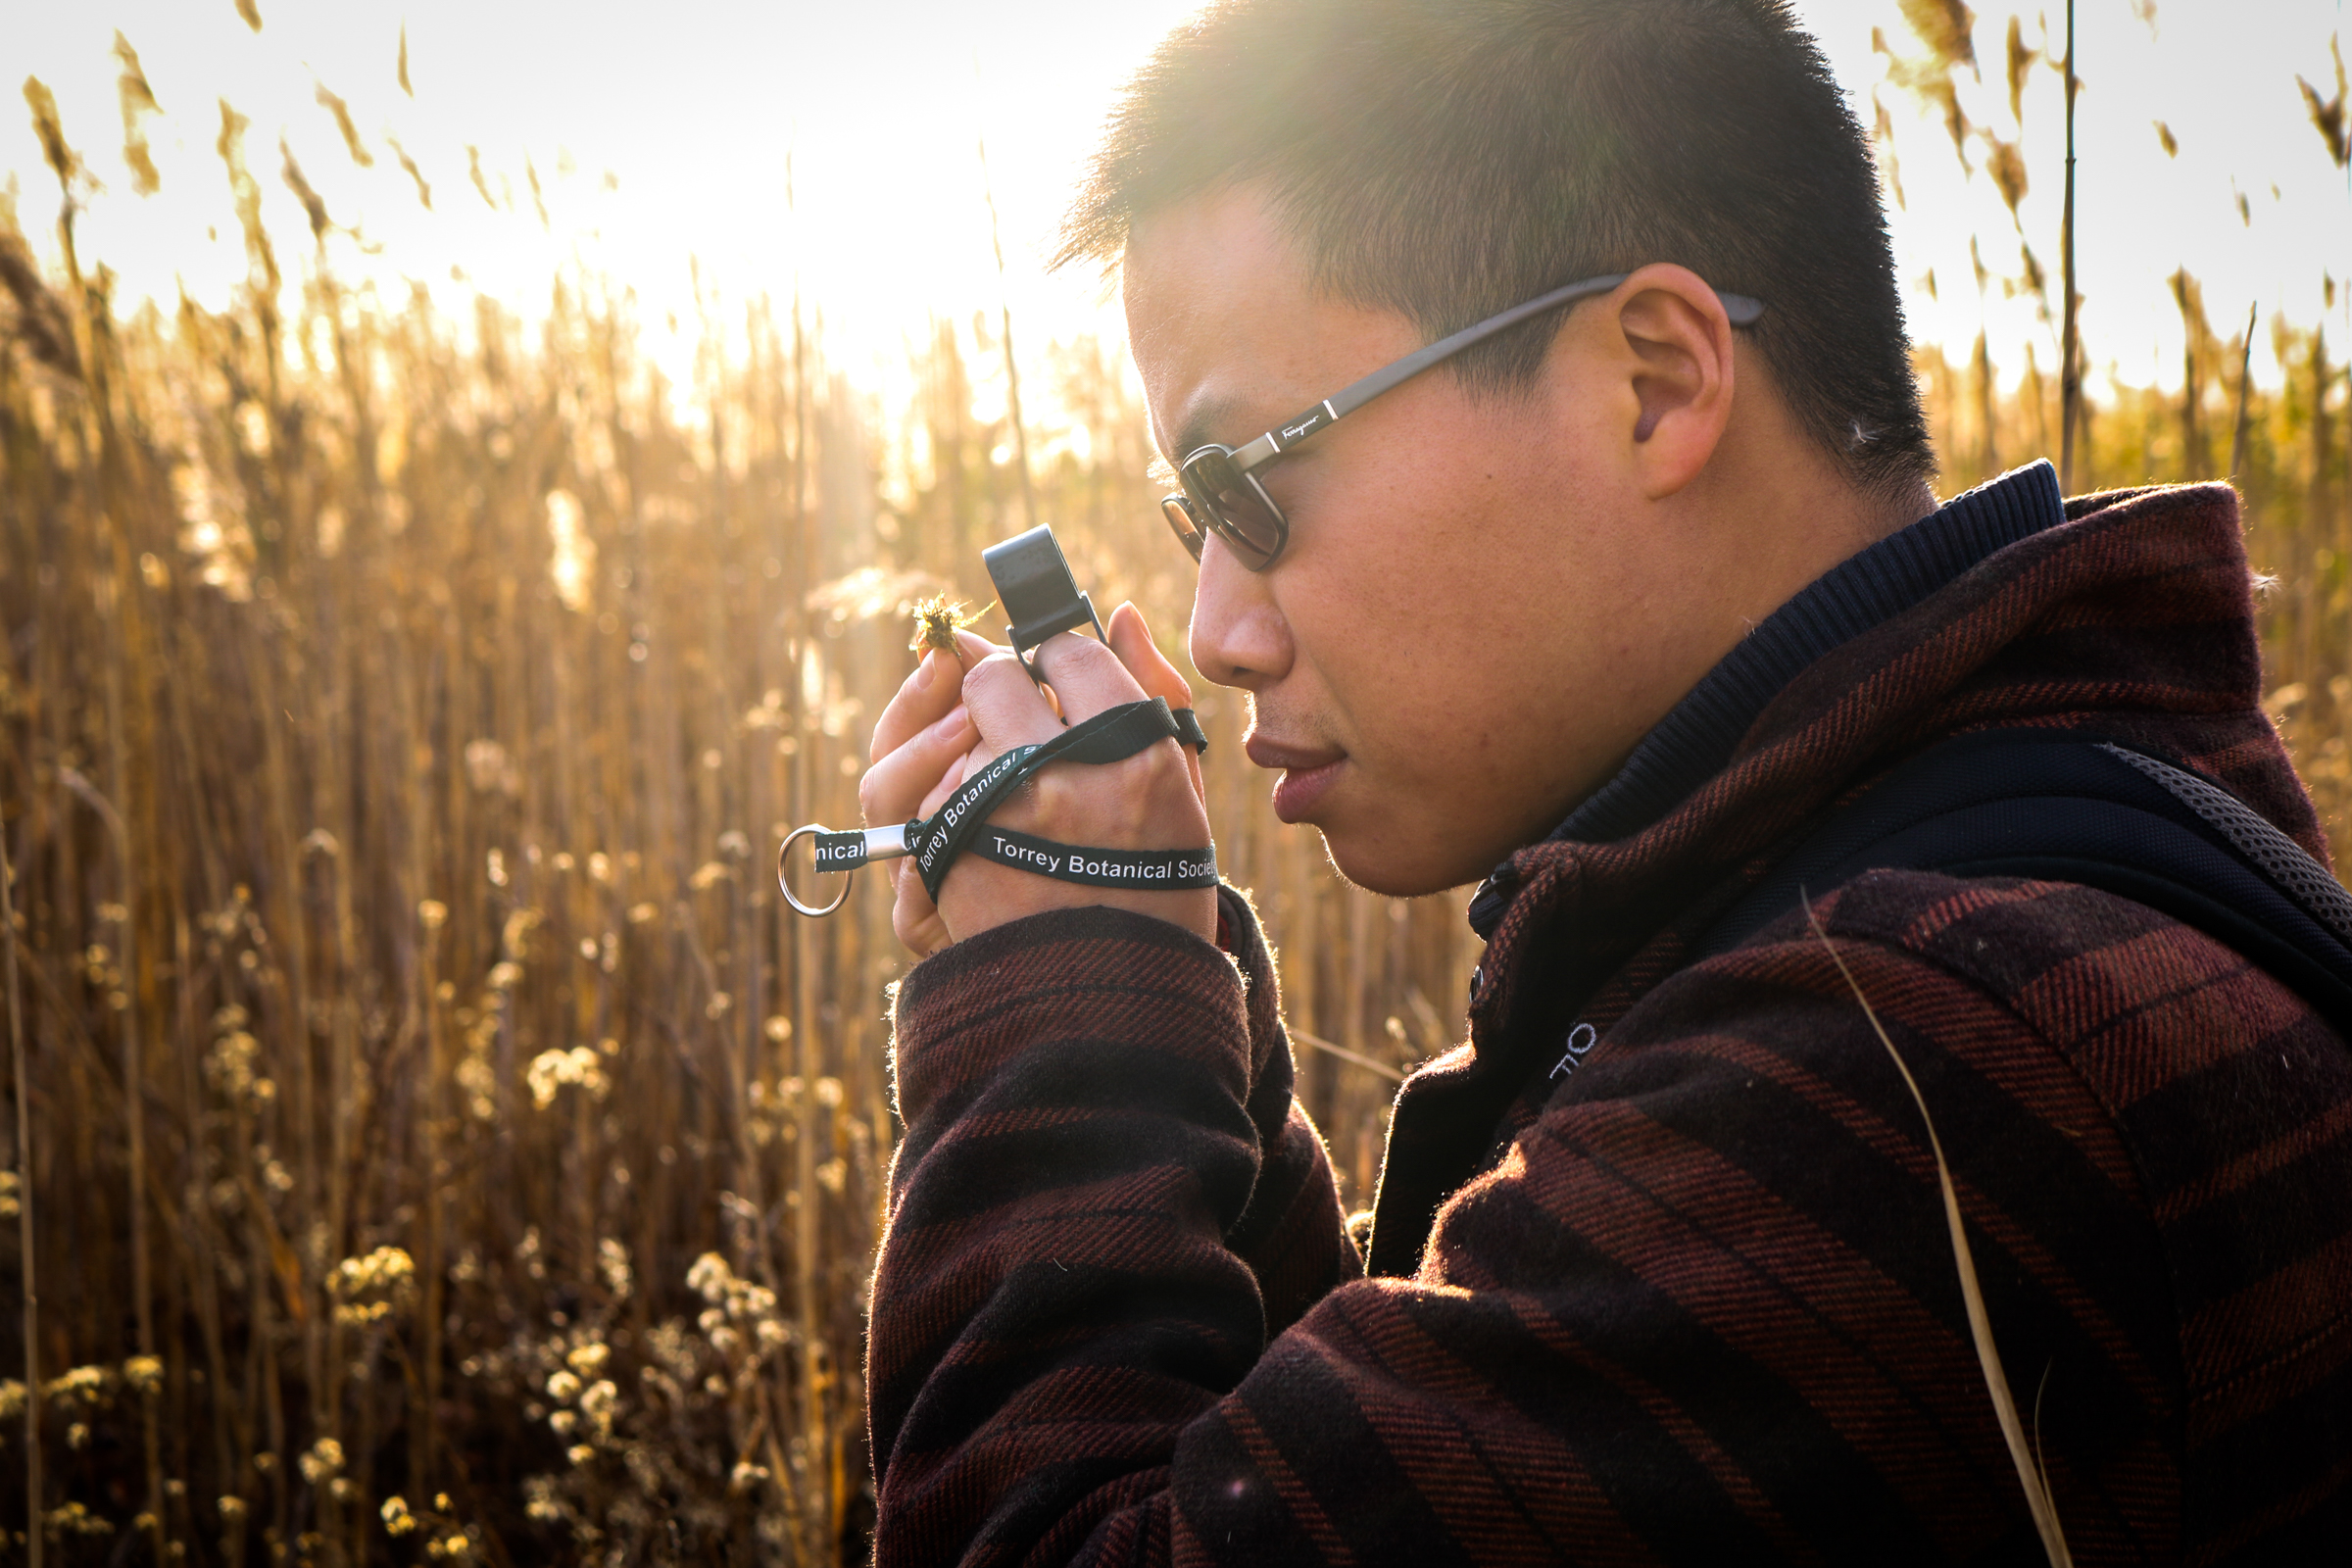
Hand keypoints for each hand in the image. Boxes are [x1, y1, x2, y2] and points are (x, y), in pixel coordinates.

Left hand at [861, 602, 1212, 956]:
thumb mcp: (1183, 788)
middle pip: (992, 679)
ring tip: (1007, 788)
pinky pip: (932, 791)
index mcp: (1132, 749)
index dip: (1054, 655)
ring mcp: (997, 811)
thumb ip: (1153, 691)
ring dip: (972, 747)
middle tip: (1013, 708)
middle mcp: (1062, 772)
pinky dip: (950, 799)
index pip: (1069, 652)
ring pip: (955, 734)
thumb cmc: (1159, 881)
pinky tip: (985, 827)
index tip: (1053, 670)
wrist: (1114, 1001)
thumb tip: (1121, 613)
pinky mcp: (948, 850)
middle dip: (996, 685)